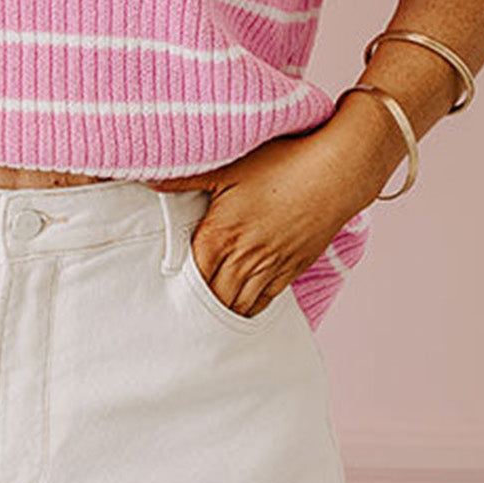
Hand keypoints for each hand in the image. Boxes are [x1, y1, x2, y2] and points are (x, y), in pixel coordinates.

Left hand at [146, 131, 365, 318]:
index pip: (188, 278)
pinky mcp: (292, 269)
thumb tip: (147, 177)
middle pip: (211, 300)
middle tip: (178, 313)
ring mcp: (270, 268)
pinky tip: (239, 307)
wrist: (336, 172)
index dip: (175, 287)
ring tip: (204, 319)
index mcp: (220, 237)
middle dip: (195, 307)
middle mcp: (244, 260)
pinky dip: (248, 308)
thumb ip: (183, 177)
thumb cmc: (281, 163)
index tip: (161, 293)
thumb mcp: (227, 167)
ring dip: (221, 311)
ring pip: (238, 306)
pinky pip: (265, 301)